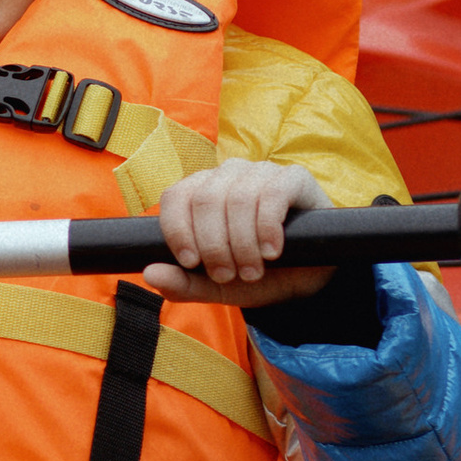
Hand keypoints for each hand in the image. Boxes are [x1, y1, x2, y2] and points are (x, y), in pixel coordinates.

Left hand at [144, 160, 330, 310]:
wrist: (310, 279)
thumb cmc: (260, 275)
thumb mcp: (217, 288)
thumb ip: (183, 284)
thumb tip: (150, 273)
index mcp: (202, 192)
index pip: (176, 197)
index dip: (178, 230)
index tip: (192, 263)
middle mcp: (229, 175)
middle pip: (206, 199)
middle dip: (214, 245)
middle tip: (229, 275)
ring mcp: (262, 172)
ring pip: (238, 198)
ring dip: (242, 243)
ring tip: (254, 270)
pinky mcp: (294, 178)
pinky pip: (272, 193)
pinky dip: (267, 227)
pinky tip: (272, 251)